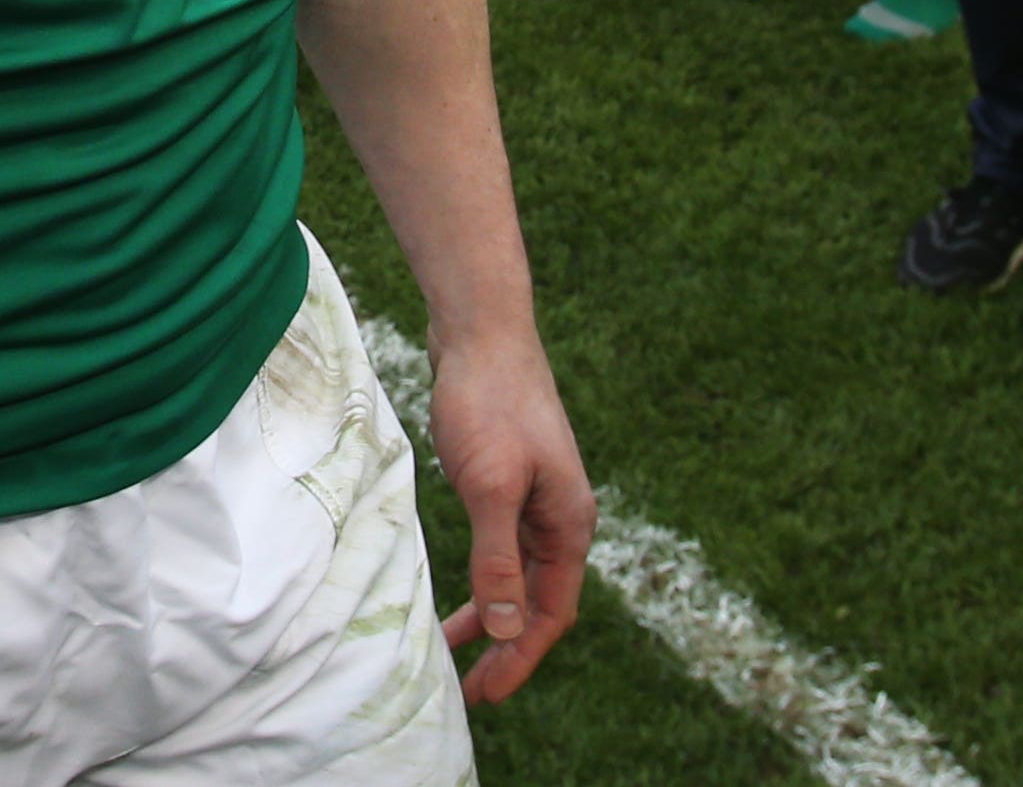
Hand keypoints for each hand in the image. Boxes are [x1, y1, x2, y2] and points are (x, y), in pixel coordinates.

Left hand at [427, 329, 593, 705]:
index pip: (552, 612)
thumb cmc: (489, 402)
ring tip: (454, 648)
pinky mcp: (510, 478)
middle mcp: (560, 515)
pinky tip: (459, 584)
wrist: (481, 330)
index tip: (486, 693)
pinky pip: (501, 545)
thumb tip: (505, 627)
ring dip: (492, 612)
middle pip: (539, 600)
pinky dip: (483, 574)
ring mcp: (536, 496)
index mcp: (568, 523)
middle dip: (507, 645)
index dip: (520, 656)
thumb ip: (497, 557)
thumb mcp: (490, 486)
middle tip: (470, 687)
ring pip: (519, 574)